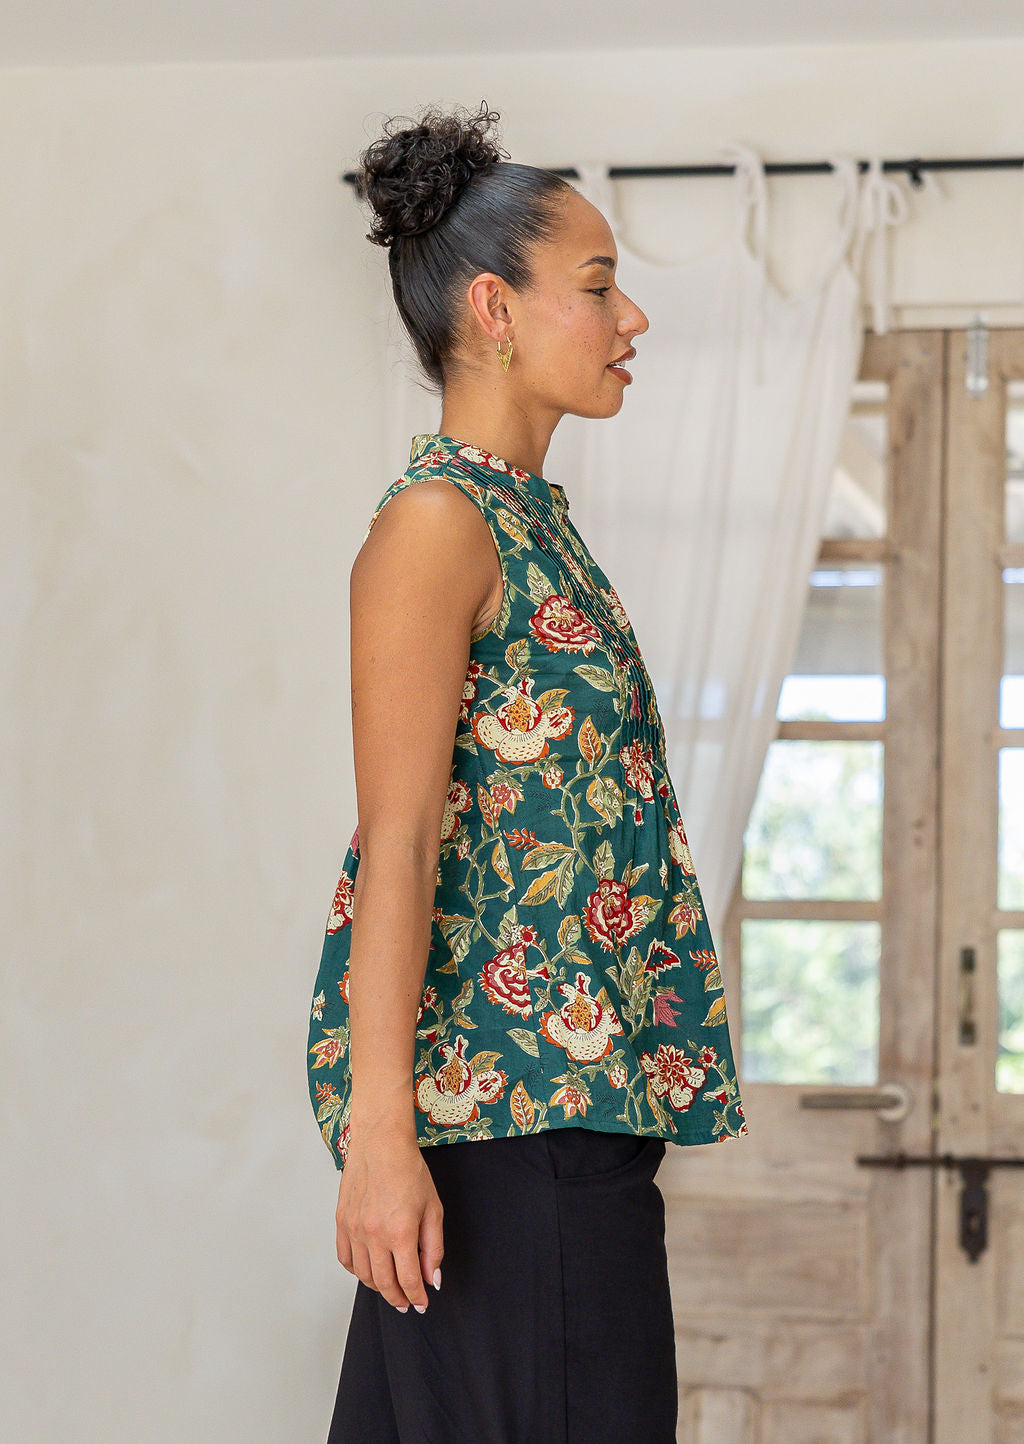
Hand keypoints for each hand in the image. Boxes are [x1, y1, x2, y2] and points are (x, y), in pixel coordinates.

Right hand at [335, 1131, 443, 1313]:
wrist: (381, 1143)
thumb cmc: (409, 1170)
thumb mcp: (433, 1208)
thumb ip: (434, 1247)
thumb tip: (433, 1278)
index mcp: (400, 1232)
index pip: (409, 1280)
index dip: (417, 1297)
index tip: (422, 1304)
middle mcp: (374, 1235)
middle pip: (384, 1283)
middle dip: (398, 1298)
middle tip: (406, 1303)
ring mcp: (354, 1229)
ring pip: (363, 1275)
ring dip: (378, 1287)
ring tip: (390, 1287)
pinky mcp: (341, 1222)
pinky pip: (345, 1258)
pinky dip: (357, 1271)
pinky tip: (368, 1269)